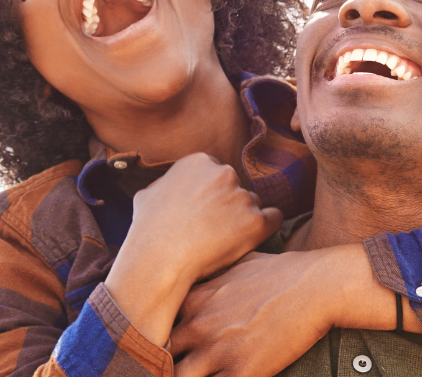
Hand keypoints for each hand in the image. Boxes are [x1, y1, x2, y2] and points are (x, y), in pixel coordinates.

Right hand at [104, 153, 282, 346]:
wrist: (158, 260)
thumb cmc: (148, 231)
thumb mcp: (147, 194)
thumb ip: (167, 183)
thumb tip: (170, 185)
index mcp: (200, 162)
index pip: (217, 174)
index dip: (211, 195)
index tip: (205, 212)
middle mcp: (224, 173)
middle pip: (236, 187)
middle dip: (228, 204)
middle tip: (213, 229)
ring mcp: (242, 196)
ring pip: (252, 204)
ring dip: (243, 218)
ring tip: (221, 241)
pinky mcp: (257, 221)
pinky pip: (274, 218)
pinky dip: (267, 227)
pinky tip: (253, 238)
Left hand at [172, 251, 329, 376]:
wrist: (316, 286)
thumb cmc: (283, 272)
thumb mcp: (241, 262)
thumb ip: (219, 274)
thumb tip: (215, 272)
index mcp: (195, 299)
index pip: (158, 326)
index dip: (161, 339)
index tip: (169, 346)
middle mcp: (199, 325)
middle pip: (161, 356)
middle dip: (166, 364)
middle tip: (174, 367)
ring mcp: (217, 351)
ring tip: (196, 374)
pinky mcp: (241, 372)